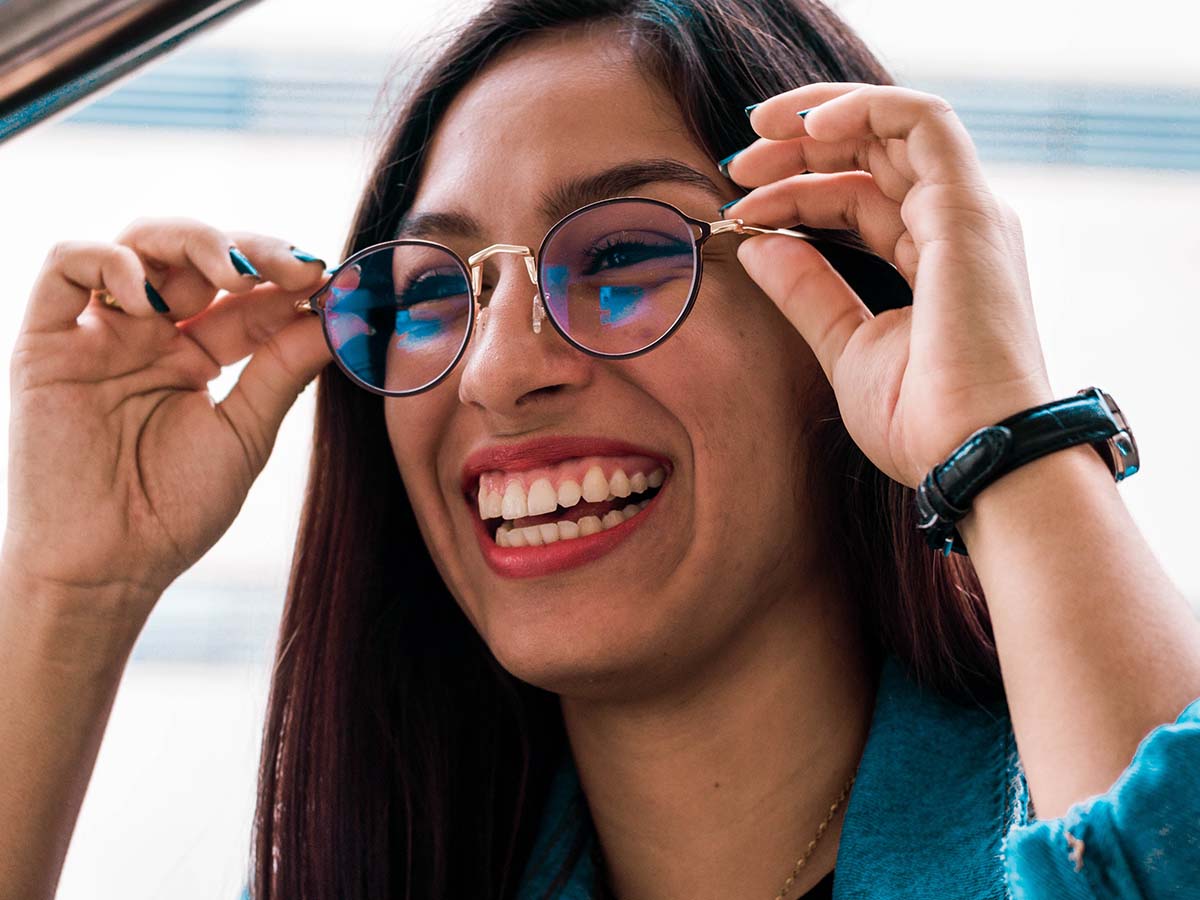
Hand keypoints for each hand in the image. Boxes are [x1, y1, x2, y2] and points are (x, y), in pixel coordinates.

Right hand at [3, 218, 331, 620]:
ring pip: (139, 244)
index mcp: (200, 355)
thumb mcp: (245, 433)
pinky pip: (65, 266)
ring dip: (192, 243)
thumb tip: (339, 315)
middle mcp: (151, 334)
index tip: (332, 280)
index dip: (287, 280)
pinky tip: (152, 294)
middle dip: (251, 250)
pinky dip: (110, 261)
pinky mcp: (47, 341)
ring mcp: (100, 333)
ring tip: (234, 274)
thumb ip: (284, 369)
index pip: (248, 295)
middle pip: (198, 256)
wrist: (106, 569)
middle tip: (295, 267)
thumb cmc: (175, 512)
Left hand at [724, 82, 1053, 487]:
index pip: (856, 198)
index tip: (737, 212)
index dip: (794, 193)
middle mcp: (954, 227)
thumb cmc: (922, 421)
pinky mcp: (968, 212)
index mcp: (931, 258)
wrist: (971, 457)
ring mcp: (966, 215)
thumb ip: (806, 290)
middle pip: (872, 156)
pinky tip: (805, 124)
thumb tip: (756, 244)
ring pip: (893, 129)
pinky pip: (922, 122)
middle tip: (736, 164)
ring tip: (756, 135)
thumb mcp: (844, 346)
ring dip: (820, 121)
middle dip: (798, 149)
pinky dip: (865, 107)